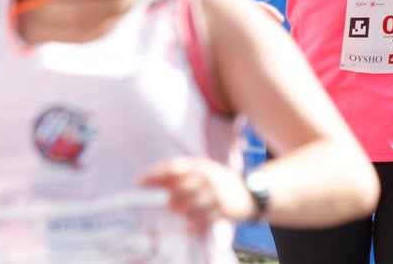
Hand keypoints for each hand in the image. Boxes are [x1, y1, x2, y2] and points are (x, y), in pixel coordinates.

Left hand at [140, 157, 255, 231]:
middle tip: (166, 204)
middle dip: (169, 199)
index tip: (139, 182)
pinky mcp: (222, 209)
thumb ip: (183, 177)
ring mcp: (215, 194)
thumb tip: (156, 184)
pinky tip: (186, 228)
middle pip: (178, 188)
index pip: (173, 167)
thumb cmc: (222, 182)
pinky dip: (191, 226)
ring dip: (180, 211)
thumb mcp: (205, 172)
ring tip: (180, 213)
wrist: (253, 192)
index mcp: (201, 165)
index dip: (154, 174)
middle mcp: (207, 177)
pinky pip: (200, 220)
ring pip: (187, 206)